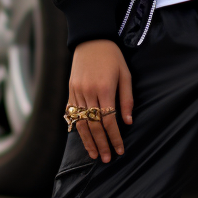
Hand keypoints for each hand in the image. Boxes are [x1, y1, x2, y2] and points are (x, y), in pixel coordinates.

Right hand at [68, 39, 133, 162]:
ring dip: (87, 140)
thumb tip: (127, 122)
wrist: (91, 38)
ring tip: (94, 154)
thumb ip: (126, 99)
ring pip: (81, 122)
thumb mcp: (125, 74)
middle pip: (94, 125)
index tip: (119, 150)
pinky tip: (81, 137)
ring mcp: (77, 91)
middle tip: (106, 159)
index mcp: (105, 88)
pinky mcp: (70, 89)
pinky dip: (76, 126)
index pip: (109, 120)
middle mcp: (88, 92)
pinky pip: (71, 112)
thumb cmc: (112, 56)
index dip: (114, 138)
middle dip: (101, 144)